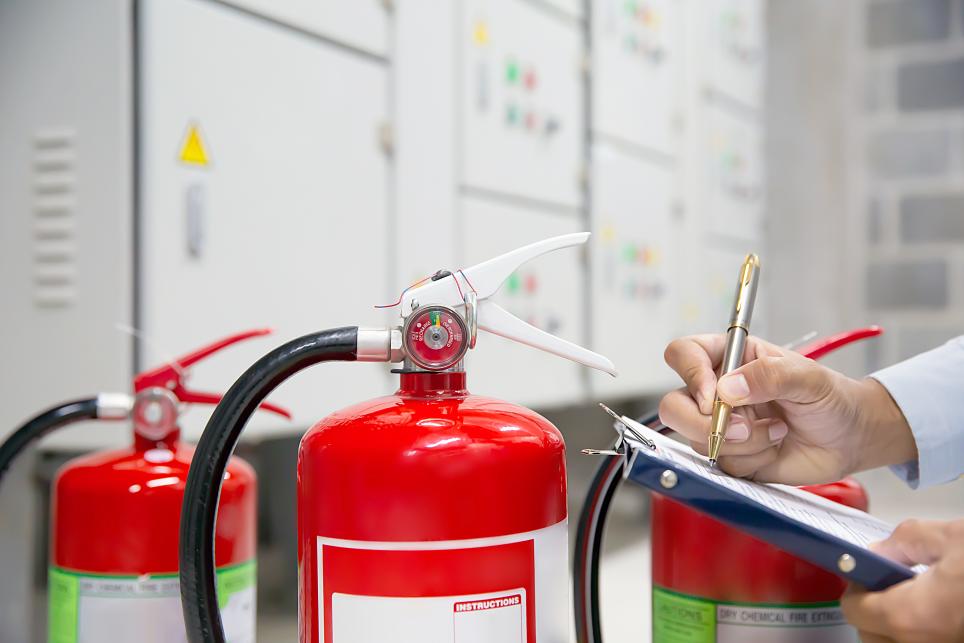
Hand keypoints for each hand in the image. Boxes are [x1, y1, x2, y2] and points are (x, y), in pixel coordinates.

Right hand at [658, 334, 916, 483]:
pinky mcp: (730, 456)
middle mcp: (717, 391)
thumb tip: (727, 389)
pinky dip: (750, 460)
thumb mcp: (807, 377)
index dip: (690, 374)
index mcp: (730, 358)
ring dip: (741, 444)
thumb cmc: (831, 398)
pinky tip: (773, 448)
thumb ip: (768, 376)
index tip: (714, 395)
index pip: (684, 355)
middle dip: (703, 423)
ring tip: (775, 433)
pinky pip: (720, 465)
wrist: (851, 439)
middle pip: (674, 406)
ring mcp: (721, 426)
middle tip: (740, 428)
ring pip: (698, 440)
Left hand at [841, 518, 963, 641]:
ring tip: (910, 600)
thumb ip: (906, 541)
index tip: (867, 571)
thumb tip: (879, 551)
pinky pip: (920, 642)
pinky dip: (916, 632)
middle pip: (871, 635)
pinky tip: (932, 610)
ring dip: (891, 626)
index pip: (853, 610)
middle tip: (887, 587)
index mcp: (909, 615)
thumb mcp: (951, 538)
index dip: (855, 587)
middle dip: (870, 610)